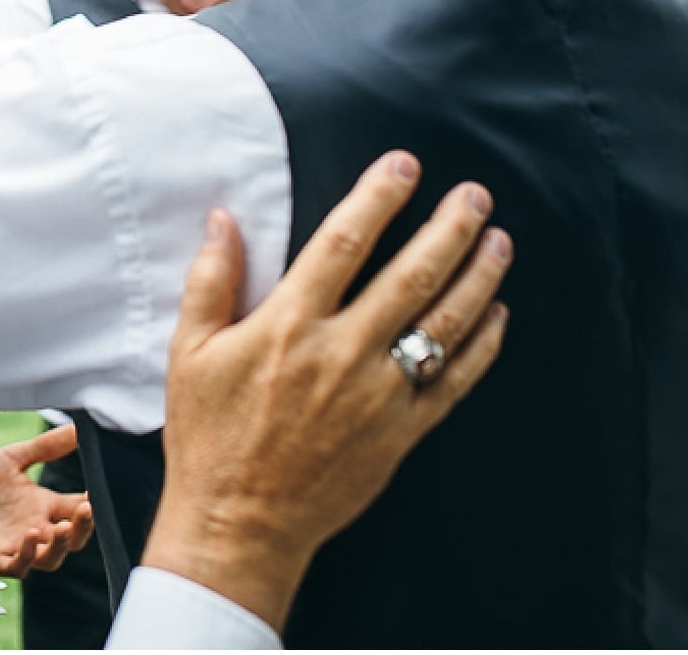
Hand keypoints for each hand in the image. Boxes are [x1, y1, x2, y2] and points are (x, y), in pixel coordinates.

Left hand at [0, 424, 94, 577]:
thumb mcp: (13, 458)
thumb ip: (45, 447)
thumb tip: (78, 427)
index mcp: (45, 506)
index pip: (77, 509)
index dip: (92, 505)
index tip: (102, 492)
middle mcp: (38, 529)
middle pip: (72, 539)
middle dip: (83, 528)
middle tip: (88, 511)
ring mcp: (19, 547)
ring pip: (51, 558)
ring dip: (60, 546)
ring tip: (62, 528)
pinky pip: (19, 566)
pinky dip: (28, 556)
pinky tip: (30, 537)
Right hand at [142, 150, 510, 633]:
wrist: (239, 522)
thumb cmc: (209, 435)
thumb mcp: (188, 351)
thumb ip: (210, 280)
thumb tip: (224, 218)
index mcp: (287, 324)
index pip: (344, 242)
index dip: (377, 197)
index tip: (404, 165)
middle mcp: (341, 352)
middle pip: (410, 275)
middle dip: (448, 227)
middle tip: (475, 194)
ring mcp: (379, 395)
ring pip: (443, 324)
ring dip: (477, 278)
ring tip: (499, 241)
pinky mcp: (402, 433)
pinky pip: (455, 383)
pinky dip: (482, 346)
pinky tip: (497, 316)